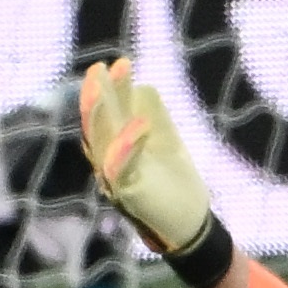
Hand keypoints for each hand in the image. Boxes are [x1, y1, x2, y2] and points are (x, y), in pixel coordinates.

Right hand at [75, 57, 213, 253]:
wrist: (189, 224)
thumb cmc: (174, 183)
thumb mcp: (167, 143)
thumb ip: (154, 116)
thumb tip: (144, 86)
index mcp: (117, 146)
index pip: (109, 113)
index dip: (112, 88)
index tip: (121, 62)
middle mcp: (109, 160)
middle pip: (97, 123)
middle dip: (98, 94)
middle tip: (101, 67)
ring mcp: (115, 178)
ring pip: (101, 141)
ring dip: (102, 112)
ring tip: (107, 86)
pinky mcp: (128, 194)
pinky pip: (121, 168)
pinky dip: (128, 146)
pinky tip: (139, 125)